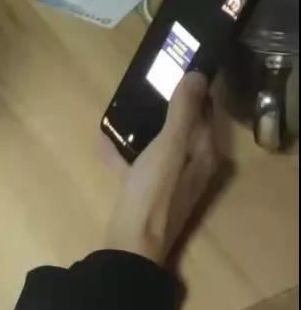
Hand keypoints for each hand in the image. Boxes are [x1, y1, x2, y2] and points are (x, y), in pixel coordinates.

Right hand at [105, 73, 220, 264]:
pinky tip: (103, 139)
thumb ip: (183, 112)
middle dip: (168, 104)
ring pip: (160, 144)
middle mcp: (192, 166)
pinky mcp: (147, 193)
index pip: (206, 111)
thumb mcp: (169, 146)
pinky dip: (124, 150)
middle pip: (184, 127)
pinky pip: (137, 163)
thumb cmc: (153, 193)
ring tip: (125, 105)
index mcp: (204, 153)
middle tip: (146, 81)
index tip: (175, 66)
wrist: (131, 244)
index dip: (194, 88)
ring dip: (146, 126)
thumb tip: (198, 75)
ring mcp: (169, 181)